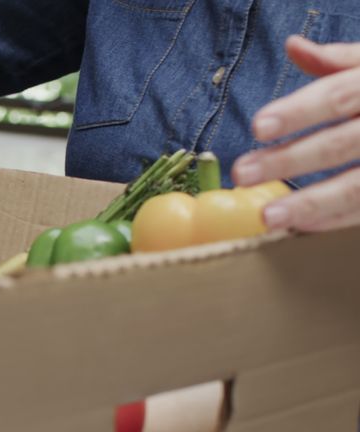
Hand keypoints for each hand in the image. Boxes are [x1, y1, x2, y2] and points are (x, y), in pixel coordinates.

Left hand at [232, 36, 359, 231]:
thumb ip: (338, 60)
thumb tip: (293, 45)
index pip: (338, 95)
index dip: (298, 111)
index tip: (256, 127)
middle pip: (340, 144)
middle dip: (289, 160)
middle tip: (243, 173)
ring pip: (357, 186)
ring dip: (311, 204)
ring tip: (268, 216)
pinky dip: (334, 219)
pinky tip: (299, 225)